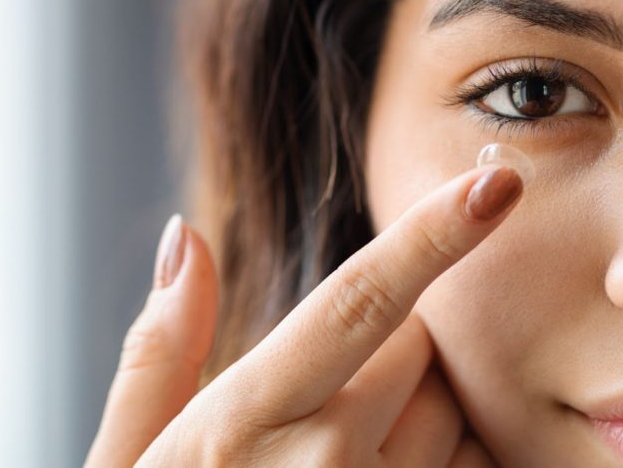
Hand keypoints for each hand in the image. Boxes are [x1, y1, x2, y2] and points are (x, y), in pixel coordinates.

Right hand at [85, 163, 522, 465]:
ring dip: (422, 409)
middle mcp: (325, 464)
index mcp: (245, 420)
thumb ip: (156, 347)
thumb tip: (181, 237)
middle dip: (390, 344)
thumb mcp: (125, 459)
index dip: (434, 234)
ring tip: (344, 457)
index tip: (497, 183)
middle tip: (325, 394)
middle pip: (417, 346)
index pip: (359, 302)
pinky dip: (442, 462)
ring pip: (455, 415)